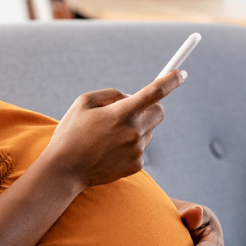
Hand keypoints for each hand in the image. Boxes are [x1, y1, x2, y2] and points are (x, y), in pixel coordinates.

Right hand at [41, 71, 185, 189]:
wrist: (64, 171)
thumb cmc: (71, 133)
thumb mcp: (83, 103)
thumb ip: (111, 95)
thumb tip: (131, 97)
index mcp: (121, 113)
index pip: (155, 92)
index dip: (171, 80)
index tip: (181, 74)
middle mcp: (134, 132)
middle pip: (159, 112)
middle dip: (151, 106)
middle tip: (134, 108)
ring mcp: (137, 150)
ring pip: (149, 130)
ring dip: (137, 127)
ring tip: (109, 136)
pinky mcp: (136, 165)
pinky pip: (141, 148)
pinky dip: (130, 145)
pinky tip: (110, 150)